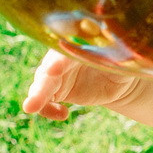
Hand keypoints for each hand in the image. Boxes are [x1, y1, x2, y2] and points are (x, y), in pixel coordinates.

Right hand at [23, 50, 137, 120]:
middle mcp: (61, 58)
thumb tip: (112, 38)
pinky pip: (44, 102)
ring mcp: (56, 75)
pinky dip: (46, 109)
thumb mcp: (120, 58)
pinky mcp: (56, 91)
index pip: (64, 52)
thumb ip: (112, 53)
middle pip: (47, 71)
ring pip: (41, 86)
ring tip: (31, 108)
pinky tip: (64, 114)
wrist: (118, 78)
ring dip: (36, 97)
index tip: (52, 70)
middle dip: (41, 85)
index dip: (57, 62)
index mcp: (75, 44)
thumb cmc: (121, 61)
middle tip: (32, 100)